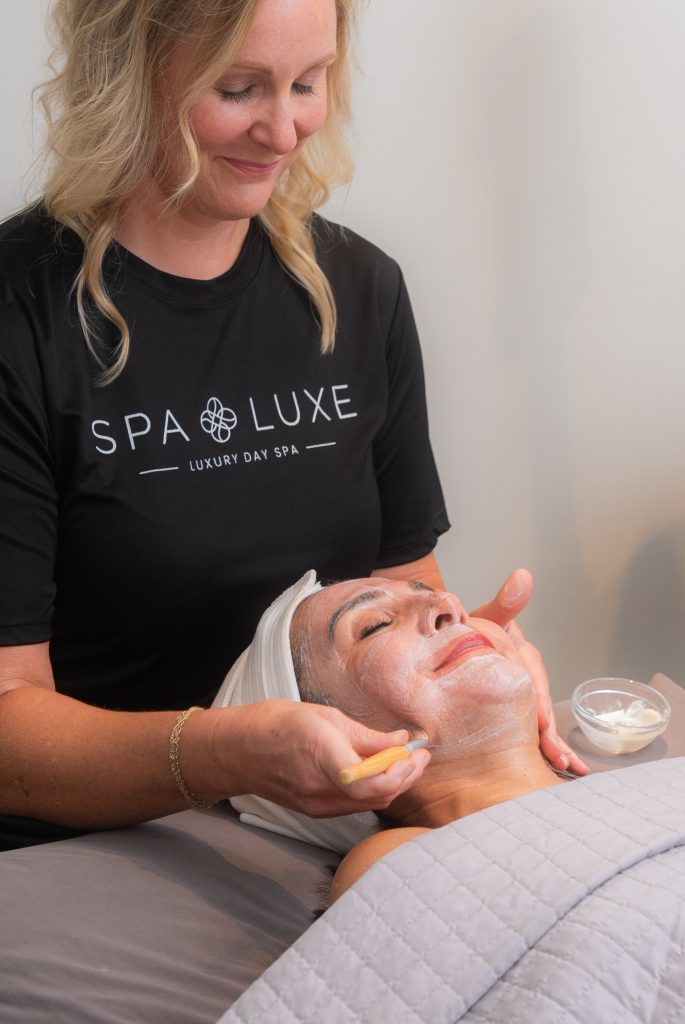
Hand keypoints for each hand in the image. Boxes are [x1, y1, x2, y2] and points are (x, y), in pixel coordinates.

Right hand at [220, 700, 430, 816]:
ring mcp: (317, 805)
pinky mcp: (316, 811)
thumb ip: (364, 734)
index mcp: (321, 754)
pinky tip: (380, 771)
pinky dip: (374, 790)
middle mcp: (319, 788)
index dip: (400, 772)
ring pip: (370, 803)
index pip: (368, 782)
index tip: (415, 753)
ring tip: (405, 760)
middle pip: (377, 796)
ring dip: (394, 784)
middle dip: (406, 777)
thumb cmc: (275, 725)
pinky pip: (355, 805)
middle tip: (420, 755)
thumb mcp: (323, 716)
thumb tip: (400, 742)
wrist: (238, 751)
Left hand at [470, 568, 587, 775]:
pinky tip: (557, 763)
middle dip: (550, 732)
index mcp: (522, 654)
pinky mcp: (513, 706)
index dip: (537, 702)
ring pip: (539, 719)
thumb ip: (504, 604)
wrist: (448, 638)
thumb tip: (522, 577)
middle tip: (556, 756)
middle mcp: (526, 674)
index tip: (541, 723)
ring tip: (564, 765)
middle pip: (541, 704)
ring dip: (553, 743)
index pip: (534, 678)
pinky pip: (528, 727)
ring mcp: (520, 691)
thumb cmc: (466, 630)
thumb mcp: (484, 618)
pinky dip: (543, 745)